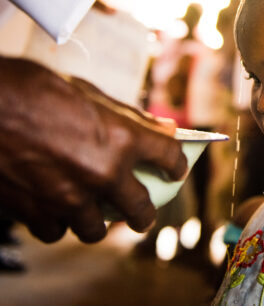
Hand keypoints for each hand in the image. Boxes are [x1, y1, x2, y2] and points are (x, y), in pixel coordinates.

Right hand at [0, 57, 186, 242]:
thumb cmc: (30, 87)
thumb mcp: (87, 92)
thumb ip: (126, 116)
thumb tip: (158, 128)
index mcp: (122, 138)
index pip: (170, 157)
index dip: (177, 165)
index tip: (176, 171)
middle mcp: (103, 173)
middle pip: (140, 210)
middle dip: (144, 214)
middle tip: (141, 214)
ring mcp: (69, 197)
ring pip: (95, 229)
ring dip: (96, 220)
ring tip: (91, 210)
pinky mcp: (35, 211)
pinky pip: (56, 232)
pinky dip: (57, 223)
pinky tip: (54, 208)